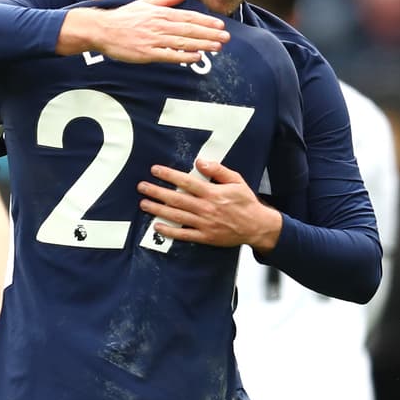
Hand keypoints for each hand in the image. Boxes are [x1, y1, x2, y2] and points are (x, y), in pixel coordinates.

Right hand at [63, 0, 228, 63]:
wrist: (103, 29)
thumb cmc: (125, 17)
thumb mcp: (147, 3)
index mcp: (161, 13)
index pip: (188, 17)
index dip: (206, 21)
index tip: (220, 25)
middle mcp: (159, 25)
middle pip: (189, 30)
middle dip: (209, 34)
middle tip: (226, 37)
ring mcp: (153, 39)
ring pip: (182, 42)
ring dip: (202, 44)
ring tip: (217, 47)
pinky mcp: (147, 53)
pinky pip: (169, 55)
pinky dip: (183, 56)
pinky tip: (196, 57)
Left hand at [138, 158, 282, 250]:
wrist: (257, 226)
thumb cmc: (246, 202)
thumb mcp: (236, 180)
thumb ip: (218, 170)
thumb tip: (200, 162)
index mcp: (213, 193)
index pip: (186, 182)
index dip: (169, 175)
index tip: (155, 170)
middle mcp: (206, 208)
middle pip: (176, 199)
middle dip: (157, 192)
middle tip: (142, 186)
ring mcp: (204, 224)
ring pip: (176, 216)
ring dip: (158, 209)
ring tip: (144, 203)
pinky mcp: (205, 237)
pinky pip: (183, 234)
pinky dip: (169, 231)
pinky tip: (156, 225)